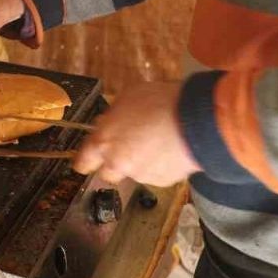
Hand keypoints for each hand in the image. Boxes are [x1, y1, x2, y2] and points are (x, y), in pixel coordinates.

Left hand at [73, 81, 200, 185]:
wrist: (193, 121)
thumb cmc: (159, 102)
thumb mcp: (128, 97)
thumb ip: (113, 115)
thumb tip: (108, 122)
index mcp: (104, 142)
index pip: (83, 161)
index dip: (85, 161)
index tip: (86, 161)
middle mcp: (118, 163)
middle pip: (107, 173)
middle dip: (114, 163)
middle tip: (126, 148)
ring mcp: (140, 174)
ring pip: (134, 173)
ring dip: (140, 162)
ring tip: (155, 142)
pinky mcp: (161, 181)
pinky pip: (156, 175)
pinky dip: (159, 166)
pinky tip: (168, 149)